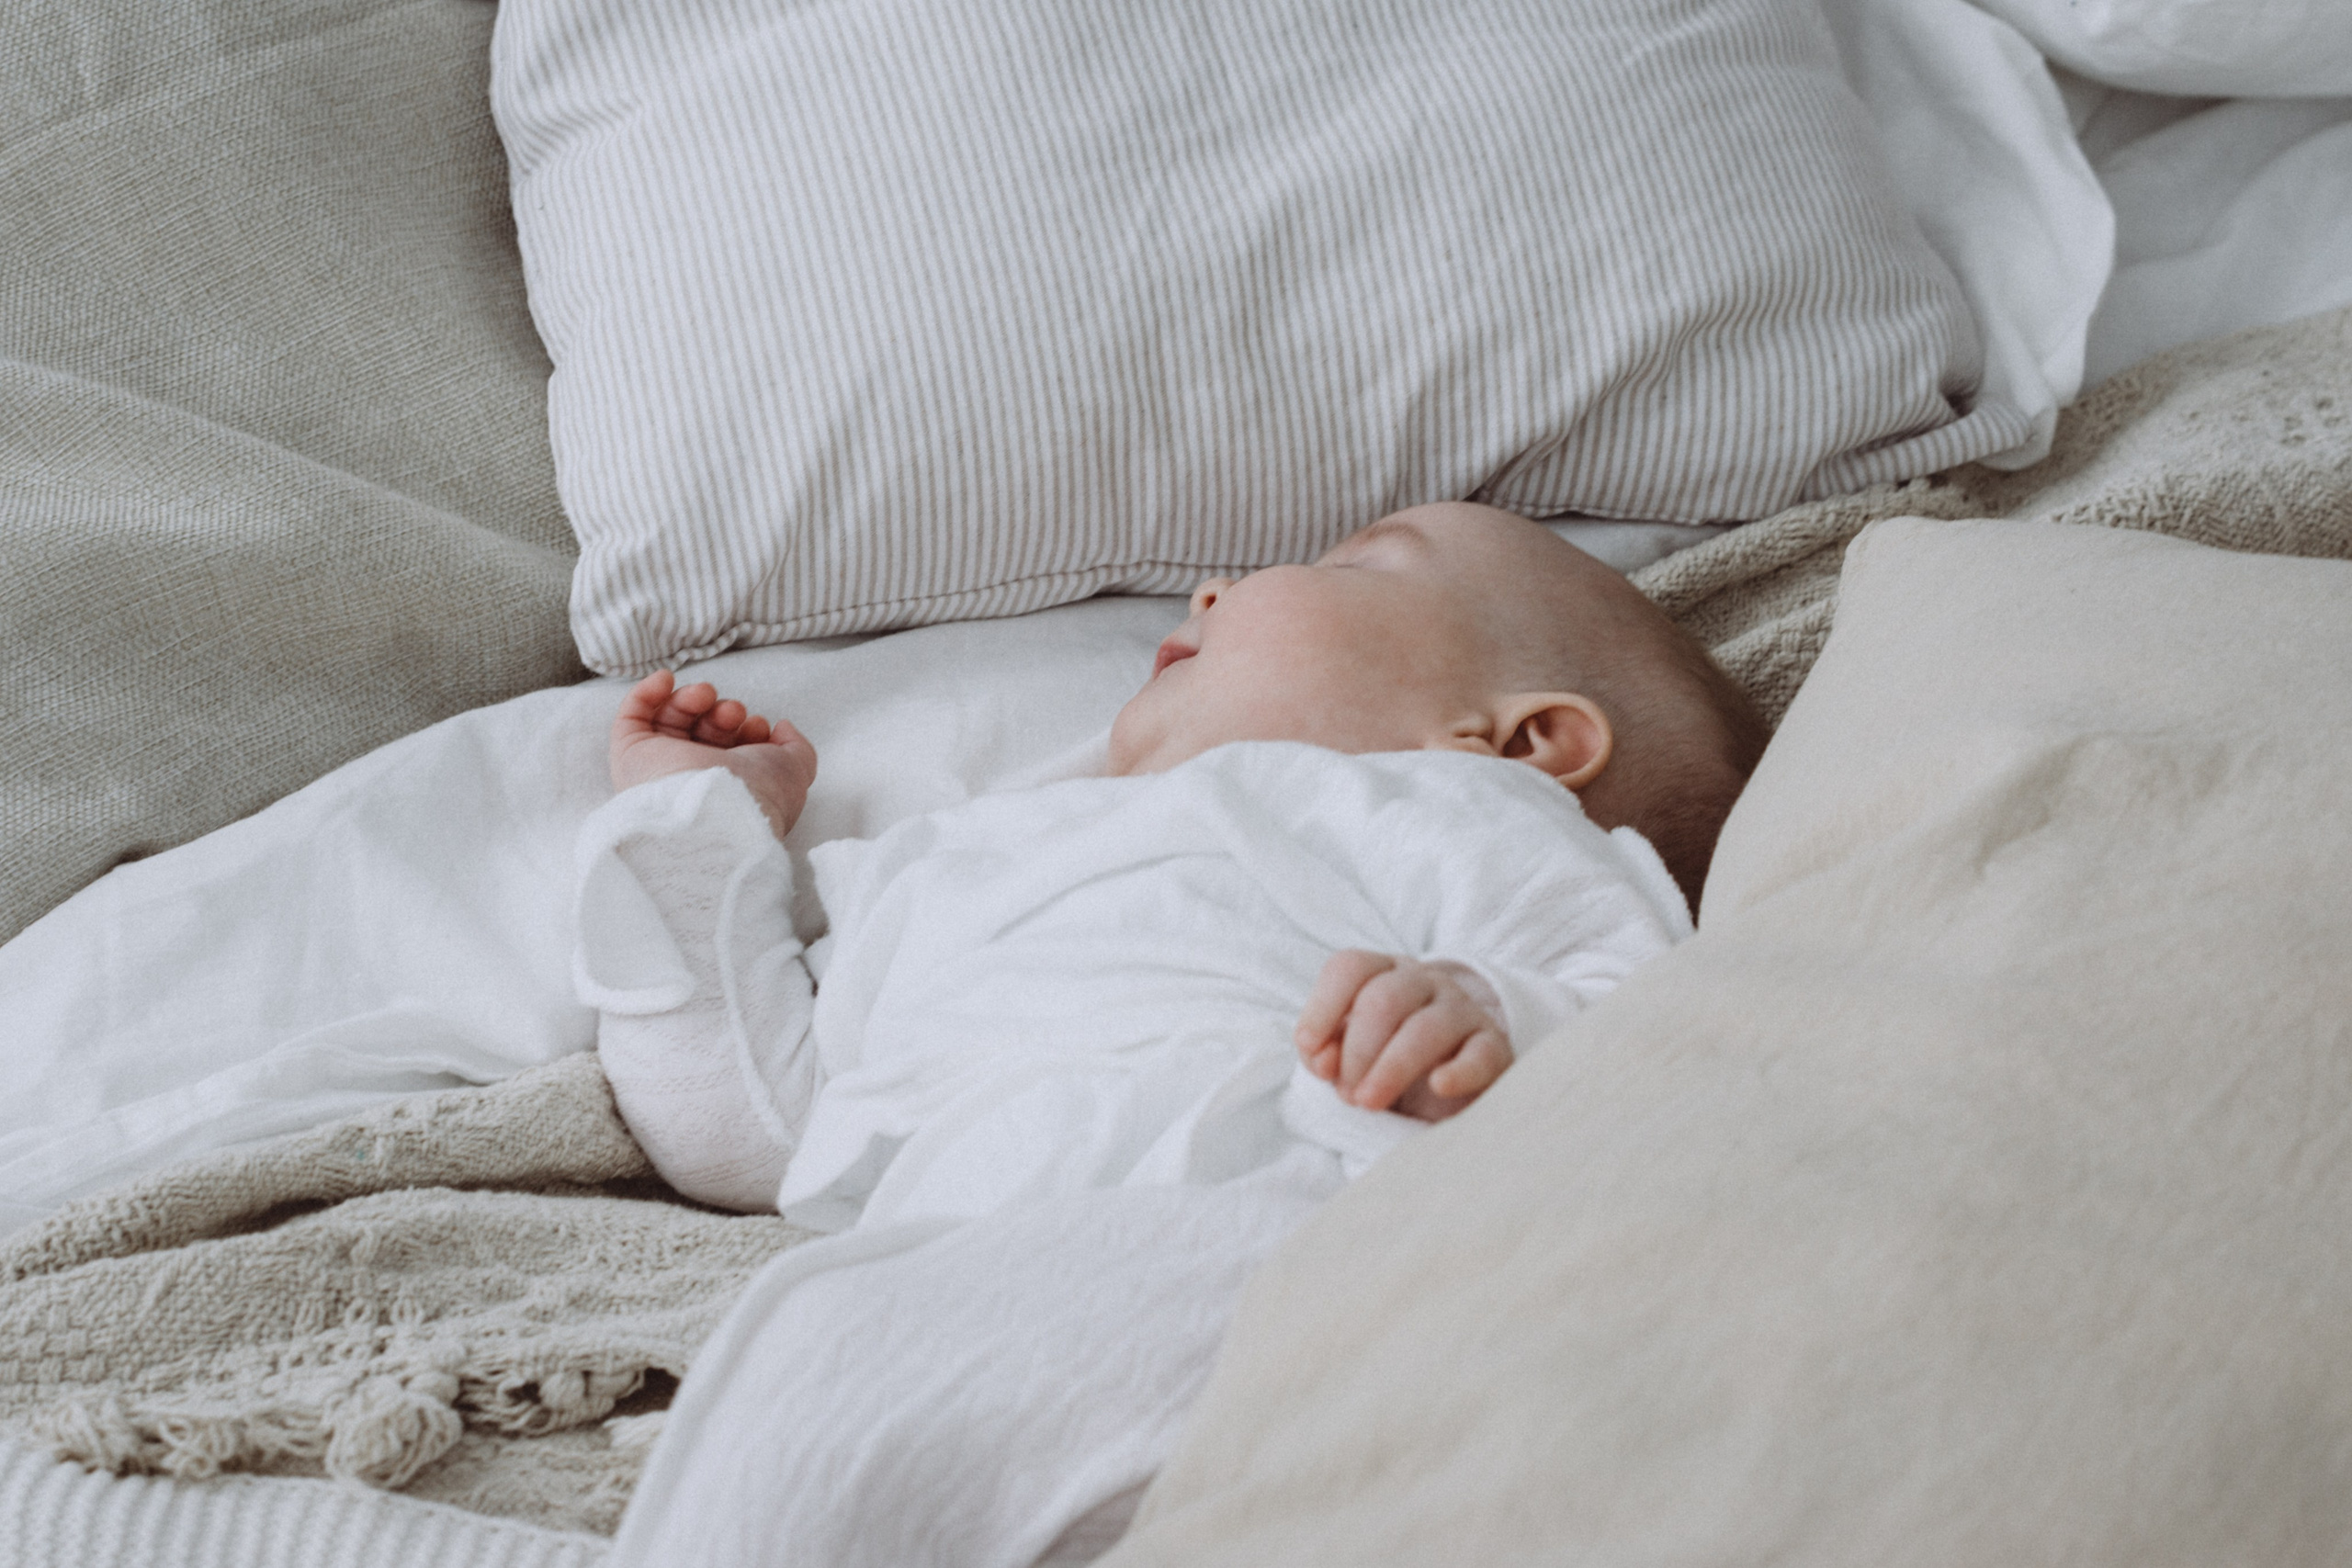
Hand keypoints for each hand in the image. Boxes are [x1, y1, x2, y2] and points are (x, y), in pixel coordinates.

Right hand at [608, 670, 818, 840]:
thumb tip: (780, 728)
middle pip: (702, 734)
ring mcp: (660, 771)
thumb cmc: (759, 796)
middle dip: (722, 714)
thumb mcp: (794, 770)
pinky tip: (666, 678)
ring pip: (670, 722)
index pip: (731, 751)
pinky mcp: (631, 758)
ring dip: (692, 699)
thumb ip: (795, 747)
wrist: (716, 814)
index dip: (747, 730)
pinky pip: (631, 719)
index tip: (759, 725)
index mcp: (730, 790)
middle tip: (733, 712)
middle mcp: (694, 782)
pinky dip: (648, 693)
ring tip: (706, 695)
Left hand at [1294, 951, 1513, 1121]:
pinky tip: (1438, 1086)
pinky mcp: (1494, 1049)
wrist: (1449, 1096)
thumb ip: (1327, 1053)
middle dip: (1357, 1051)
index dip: (1323, 1007)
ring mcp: (1463, 1011)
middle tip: (1348, 1095)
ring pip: (1426, 1027)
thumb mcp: (1348, 1057)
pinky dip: (1458, 1072)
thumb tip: (1322, 1060)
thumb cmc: (1385, 1068)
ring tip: (1368, 1103)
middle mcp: (1425, 982)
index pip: (1351, 967)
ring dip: (1390, 1068)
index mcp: (1384, 974)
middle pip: (1384, 998)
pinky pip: (1480, 1054)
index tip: (1310, 1050)